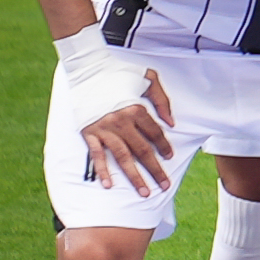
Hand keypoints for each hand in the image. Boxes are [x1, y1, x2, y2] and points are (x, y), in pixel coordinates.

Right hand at [81, 73, 175, 196]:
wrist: (88, 67)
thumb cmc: (120, 71)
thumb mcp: (148, 78)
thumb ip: (161, 100)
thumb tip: (171, 123)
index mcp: (136, 108)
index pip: (155, 134)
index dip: (164, 147)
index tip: (170, 157)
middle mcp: (121, 121)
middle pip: (142, 151)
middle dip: (155, 170)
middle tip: (164, 186)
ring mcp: (104, 128)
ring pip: (123, 157)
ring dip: (134, 176)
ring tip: (144, 192)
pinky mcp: (89, 132)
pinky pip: (97, 155)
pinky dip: (102, 170)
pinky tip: (109, 184)